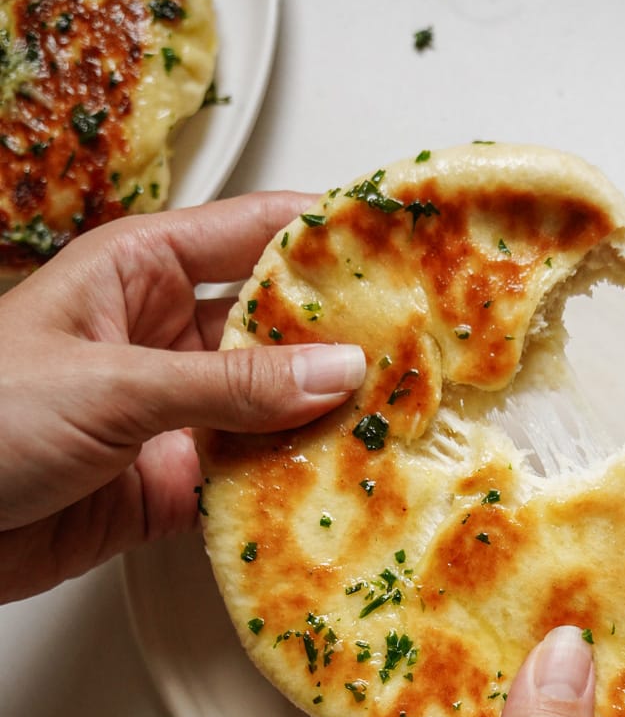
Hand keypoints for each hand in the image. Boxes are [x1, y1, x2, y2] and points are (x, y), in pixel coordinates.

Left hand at [0, 195, 365, 602]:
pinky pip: (249, 477)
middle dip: (344, 335)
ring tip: (402, 418)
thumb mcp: (111, 384)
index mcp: (139, 273)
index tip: (400, 241)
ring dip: (325, 417)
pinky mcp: (171, 483)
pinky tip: (341, 483)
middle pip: (275, 326)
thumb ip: (229, 384)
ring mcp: (172, 413)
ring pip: (271, 407)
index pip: (253, 234)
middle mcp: (164, 338)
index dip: (326, 232)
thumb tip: (336, 370)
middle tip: (421, 345)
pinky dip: (291, 484)